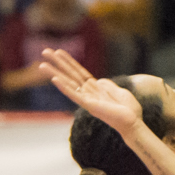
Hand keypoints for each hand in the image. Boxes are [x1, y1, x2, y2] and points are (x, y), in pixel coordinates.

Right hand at [42, 50, 174, 156]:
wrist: (133, 123)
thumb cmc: (129, 111)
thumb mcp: (120, 92)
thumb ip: (108, 86)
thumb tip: (99, 80)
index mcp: (95, 89)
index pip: (79, 72)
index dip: (69, 61)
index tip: (58, 51)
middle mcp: (88, 94)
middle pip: (70, 75)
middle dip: (57, 63)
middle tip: (44, 51)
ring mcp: (87, 100)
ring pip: (68, 84)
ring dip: (54, 74)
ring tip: (41, 65)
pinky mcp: (89, 106)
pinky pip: (74, 95)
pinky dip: (64, 87)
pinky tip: (55, 79)